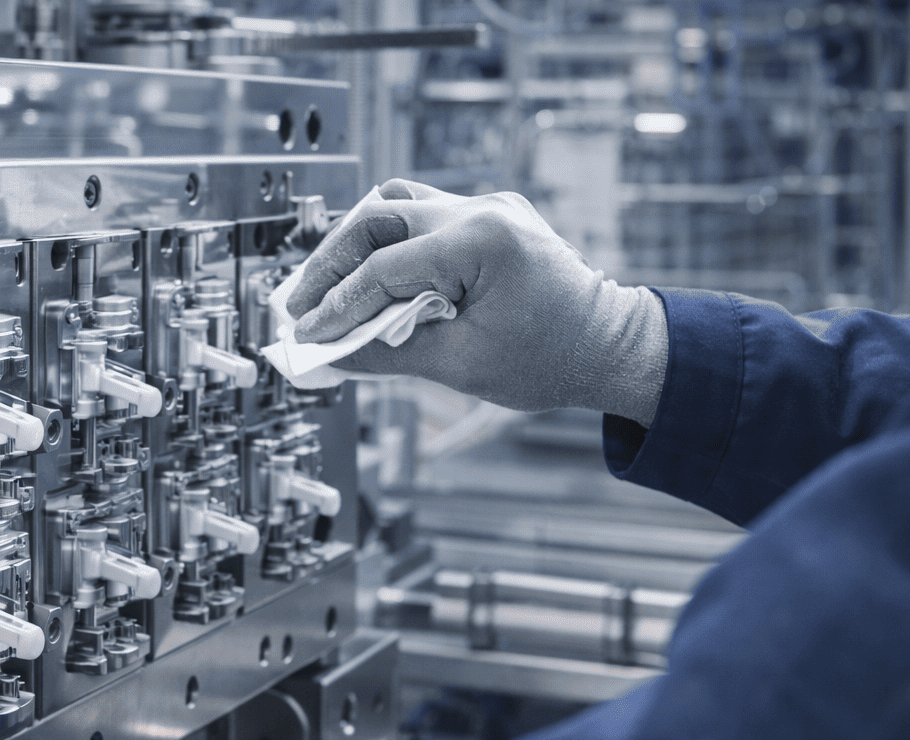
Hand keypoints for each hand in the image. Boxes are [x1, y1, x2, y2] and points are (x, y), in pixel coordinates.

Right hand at [286, 179, 668, 426]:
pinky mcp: (487, 217)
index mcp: (482, 241)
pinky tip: (370, 276)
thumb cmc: (552, 359)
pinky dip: (389, 244)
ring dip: (355, 245)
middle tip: (300, 303)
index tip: (307, 333)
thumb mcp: (461, 366)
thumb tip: (329, 352)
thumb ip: (387, 354)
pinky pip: (423, 216)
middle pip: (377, 217)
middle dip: (331, 262)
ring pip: (396, 204)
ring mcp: (487, 207)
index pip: (384, 268)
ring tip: (326, 287)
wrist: (609, 346)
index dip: (337, 304)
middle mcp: (483, 210)